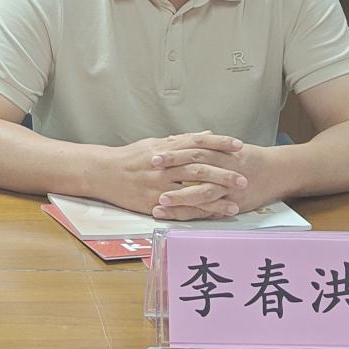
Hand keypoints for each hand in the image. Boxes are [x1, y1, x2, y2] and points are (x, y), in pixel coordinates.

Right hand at [87, 132, 245, 217]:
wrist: (103, 173)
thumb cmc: (130, 157)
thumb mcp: (154, 143)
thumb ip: (182, 140)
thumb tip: (207, 134)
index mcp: (165, 148)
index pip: (197, 143)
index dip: (219, 144)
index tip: (238, 145)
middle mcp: (164, 166)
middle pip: (199, 167)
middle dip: (223, 172)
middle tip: (244, 177)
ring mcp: (159, 185)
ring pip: (192, 189)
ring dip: (217, 196)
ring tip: (236, 200)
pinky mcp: (154, 202)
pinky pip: (181, 208)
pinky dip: (200, 211)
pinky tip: (216, 214)